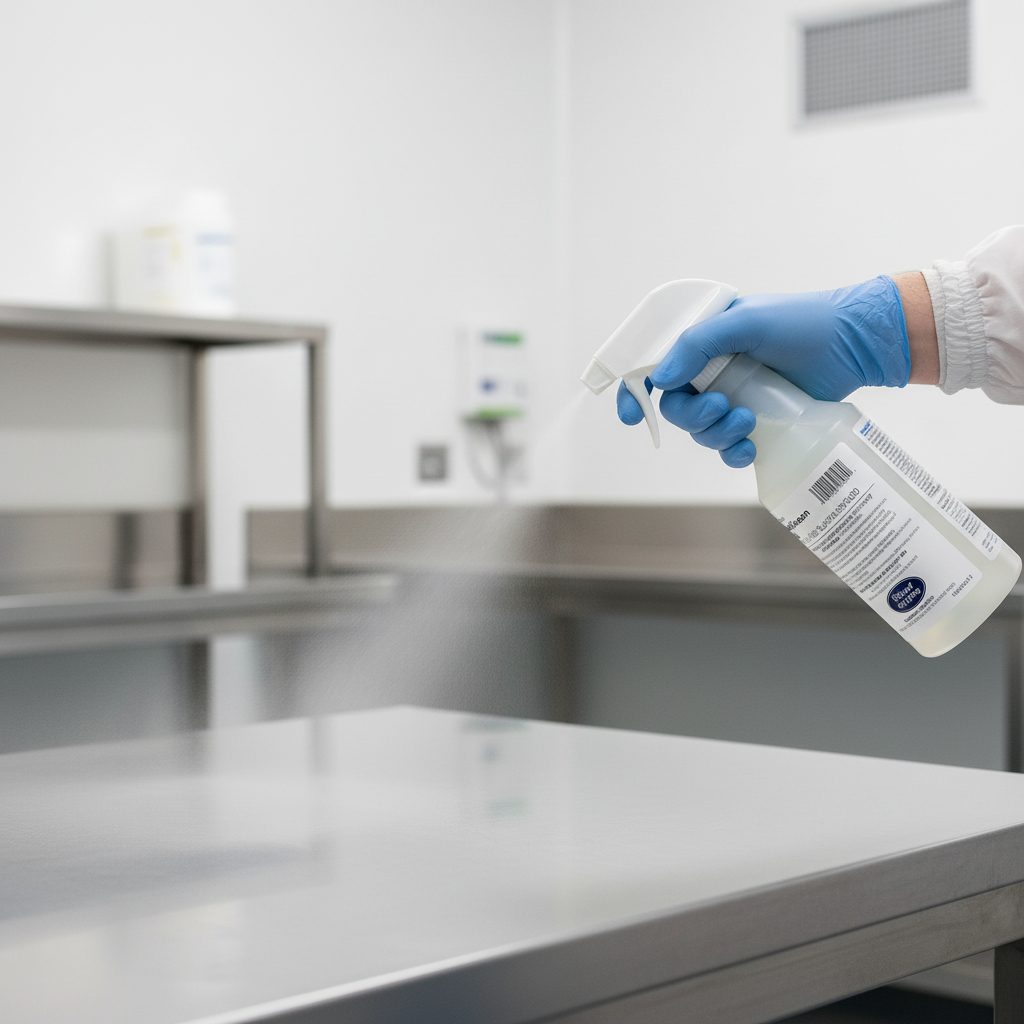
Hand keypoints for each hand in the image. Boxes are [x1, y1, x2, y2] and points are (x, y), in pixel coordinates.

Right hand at [617, 275, 912, 467]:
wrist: (856, 344)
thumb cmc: (804, 322)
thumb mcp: (746, 322)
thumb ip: (697, 345)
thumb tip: (660, 379)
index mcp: (702, 340)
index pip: (654, 365)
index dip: (636, 391)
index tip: (633, 415)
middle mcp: (712, 369)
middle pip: (676, 406)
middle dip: (693, 415)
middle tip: (722, 407)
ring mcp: (734, 396)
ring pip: (701, 430)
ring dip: (716, 433)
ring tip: (747, 422)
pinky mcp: (757, 421)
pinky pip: (728, 447)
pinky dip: (732, 453)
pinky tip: (748, 448)